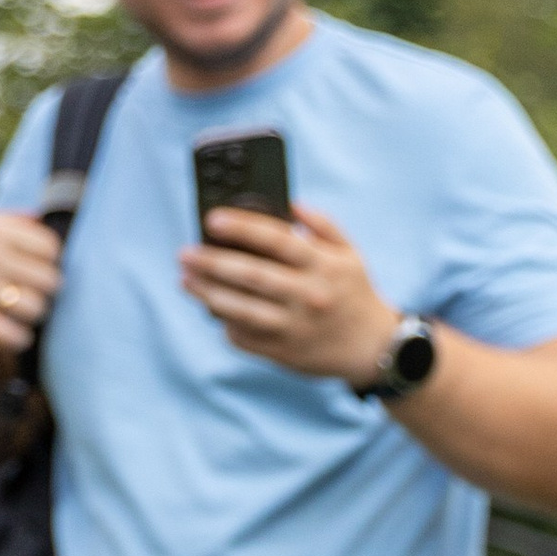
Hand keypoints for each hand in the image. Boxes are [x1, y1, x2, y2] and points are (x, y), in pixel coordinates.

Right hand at [0, 210, 64, 361]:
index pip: (49, 248)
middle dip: (47, 289)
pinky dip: (18, 338)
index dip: (51, 261)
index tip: (40, 266)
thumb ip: (12, 220)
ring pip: (34, 308)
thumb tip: (40, 217)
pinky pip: (10, 335)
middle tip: (36, 292)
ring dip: (34, 313)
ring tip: (24, 311)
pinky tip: (14, 333)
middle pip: (48, 280)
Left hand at [178, 203, 397, 388]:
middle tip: (185, 253)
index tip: (211, 220)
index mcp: (324, 266)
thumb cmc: (354, 292)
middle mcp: (309, 296)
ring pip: (242, 310)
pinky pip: (246, 338)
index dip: (242, 228)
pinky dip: (225, 323)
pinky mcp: (285, 352)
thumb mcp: (349, 254)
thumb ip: (322, 225)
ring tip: (186, 280)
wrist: (372, 347)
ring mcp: (295, 327)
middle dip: (213, 263)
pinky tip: (211, 308)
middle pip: (252, 276)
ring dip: (209, 294)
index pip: (277, 240)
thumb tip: (289, 203)